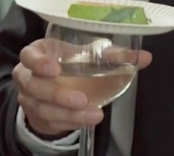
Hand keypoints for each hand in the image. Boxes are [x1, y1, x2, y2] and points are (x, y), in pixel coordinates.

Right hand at [14, 39, 153, 138]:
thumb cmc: (70, 63)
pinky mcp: (37, 115)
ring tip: (94, 114)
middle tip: (82, 99)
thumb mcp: (87, 55)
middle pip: (35, 86)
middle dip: (58, 94)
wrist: (55, 85)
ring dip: (69, 113)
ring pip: (44, 108)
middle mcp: (28, 75)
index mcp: (38, 52)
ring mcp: (30, 97)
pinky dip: (70, 122)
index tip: (55, 69)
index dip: (39, 63)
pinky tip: (87, 120)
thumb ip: (115, 55)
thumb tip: (144, 57)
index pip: (29, 55)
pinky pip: (52, 122)